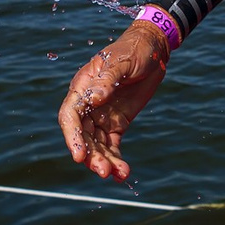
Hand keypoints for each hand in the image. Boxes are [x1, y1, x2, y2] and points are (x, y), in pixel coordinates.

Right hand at [58, 22, 168, 181]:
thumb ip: (108, 80)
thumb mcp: (122, 61)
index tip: (79, 155)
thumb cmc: (134, 50)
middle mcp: (88, 105)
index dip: (73, 137)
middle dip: (91, 156)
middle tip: (103, 172)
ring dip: (104, 161)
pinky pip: (112, 146)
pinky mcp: (116, 123)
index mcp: (83, 88)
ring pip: (97, 145)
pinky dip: (116, 159)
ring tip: (118, 174)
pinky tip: (124, 172)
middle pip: (83, 136)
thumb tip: (94, 99)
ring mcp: (102, 116)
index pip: (70, 117)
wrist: (153, 51)